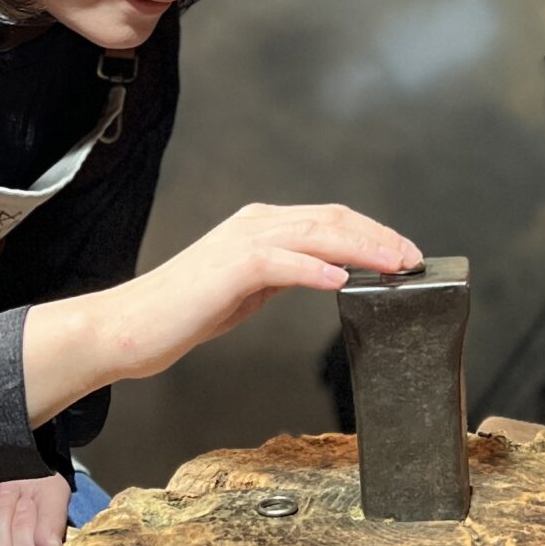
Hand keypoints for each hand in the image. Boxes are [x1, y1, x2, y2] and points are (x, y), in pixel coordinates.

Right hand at [104, 204, 422, 382]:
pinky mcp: (231, 267)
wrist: (131, 327)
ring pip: (316, 233)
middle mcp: (256, 223)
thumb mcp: (247, 288)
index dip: (372, 232)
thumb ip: (283, 274)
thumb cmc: (185, 312)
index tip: (404, 253)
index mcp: (261, 225)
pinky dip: (316, 269)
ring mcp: (243, 241)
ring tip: (393, 265)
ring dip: (362, 249)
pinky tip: (342, 280)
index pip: (330, 218)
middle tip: (413, 258)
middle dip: (378, 237)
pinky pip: (283, 263)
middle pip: (332, 219)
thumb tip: (327, 274)